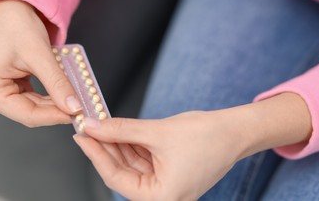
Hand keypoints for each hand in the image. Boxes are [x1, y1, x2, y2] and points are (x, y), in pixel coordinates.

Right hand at [0, 0, 81, 126]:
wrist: (6, 8)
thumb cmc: (14, 24)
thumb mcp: (39, 55)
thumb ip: (57, 83)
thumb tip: (74, 107)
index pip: (28, 115)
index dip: (56, 116)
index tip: (80, 115)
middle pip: (30, 113)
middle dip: (58, 110)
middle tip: (83, 108)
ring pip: (33, 108)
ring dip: (56, 104)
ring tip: (78, 100)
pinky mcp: (5, 90)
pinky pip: (31, 100)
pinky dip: (49, 97)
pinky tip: (65, 94)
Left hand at [74, 93, 311, 199]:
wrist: (235, 130)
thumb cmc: (207, 136)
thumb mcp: (157, 132)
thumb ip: (122, 130)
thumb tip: (94, 127)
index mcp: (162, 197)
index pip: (115, 177)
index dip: (96, 154)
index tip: (82, 135)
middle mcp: (163, 196)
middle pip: (122, 171)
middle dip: (105, 147)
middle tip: (89, 126)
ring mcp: (166, 184)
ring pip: (131, 164)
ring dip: (117, 144)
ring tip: (102, 124)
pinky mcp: (169, 172)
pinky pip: (143, 159)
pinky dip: (131, 144)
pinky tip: (119, 129)